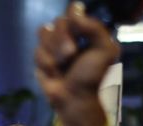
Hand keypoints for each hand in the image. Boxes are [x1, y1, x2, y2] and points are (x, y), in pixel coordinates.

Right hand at [35, 2, 119, 125]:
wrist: (75, 99)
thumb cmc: (93, 76)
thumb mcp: (105, 50)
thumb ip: (95, 27)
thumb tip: (76, 12)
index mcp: (85, 31)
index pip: (74, 10)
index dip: (73, 16)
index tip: (78, 26)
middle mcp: (69, 35)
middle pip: (58, 22)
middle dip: (63, 38)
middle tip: (71, 54)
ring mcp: (54, 46)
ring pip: (44, 33)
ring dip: (54, 50)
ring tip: (62, 65)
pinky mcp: (42, 59)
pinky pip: (38, 51)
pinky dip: (47, 63)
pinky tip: (54, 74)